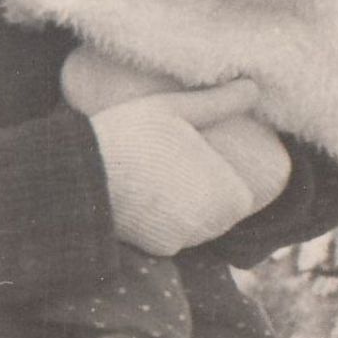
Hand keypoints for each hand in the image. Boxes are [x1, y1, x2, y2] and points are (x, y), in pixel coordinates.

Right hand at [89, 79, 260, 254]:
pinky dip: (160, 223)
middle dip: (205, 195)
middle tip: (176, 167)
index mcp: (229, 196)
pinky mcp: (158, 250)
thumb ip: (220, 102)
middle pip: (218, 214)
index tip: (201, 161)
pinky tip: (144, 198)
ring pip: (195, 227)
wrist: (82, 172)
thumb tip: (254, 87)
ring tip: (159, 178)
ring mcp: (184, 241)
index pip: (239, 195)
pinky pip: (170, 236)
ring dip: (185, 210)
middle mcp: (212, 226)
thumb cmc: (133, 133)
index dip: (221, 178)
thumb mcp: (176, 109)